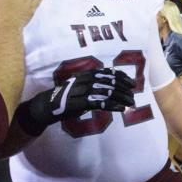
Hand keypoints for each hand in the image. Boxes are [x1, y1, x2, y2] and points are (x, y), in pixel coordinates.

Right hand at [20, 68, 134, 133]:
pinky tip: (120, 109)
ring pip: (107, 92)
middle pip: (110, 82)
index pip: (109, 72)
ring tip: (130, 102)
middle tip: (133, 95)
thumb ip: (95, 83)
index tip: (132, 83)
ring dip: (121, 97)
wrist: (48, 105)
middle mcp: (85, 80)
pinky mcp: (79, 103)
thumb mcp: (82, 85)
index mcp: (87, 74)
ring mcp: (81, 91)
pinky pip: (99, 103)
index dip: (122, 77)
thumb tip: (115, 85)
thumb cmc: (68, 96)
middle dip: (124, 88)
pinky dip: (112, 105)